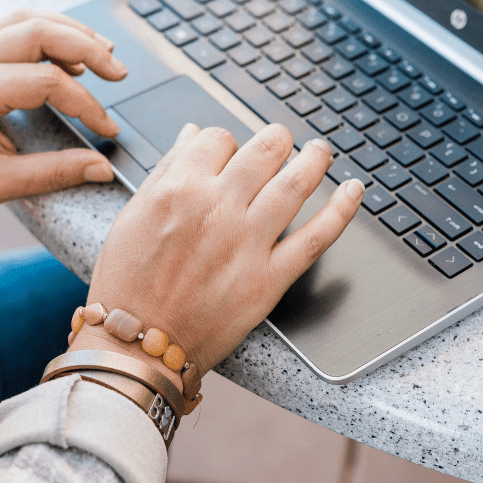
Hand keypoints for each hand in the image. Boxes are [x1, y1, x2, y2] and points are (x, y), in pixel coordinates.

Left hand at [0, 9, 126, 213]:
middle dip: (86, 48)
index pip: (47, 81)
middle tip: (118, 73)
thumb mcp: (1, 182)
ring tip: (103, 50)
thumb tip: (101, 168)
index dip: (86, 105)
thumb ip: (55, 173)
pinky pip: (15, 26)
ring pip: (27, 18)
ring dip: (69, 30)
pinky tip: (70, 53)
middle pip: (39, 31)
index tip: (107, 129)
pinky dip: (48, 30)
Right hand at [70, 122, 363, 384]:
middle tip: (283, 142)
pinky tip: (355, 190)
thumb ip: (166, 170)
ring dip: (315, 158)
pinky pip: (318, 236)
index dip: (228, 143)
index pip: (219, 139)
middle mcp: (217, 208)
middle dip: (278, 139)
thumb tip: (193, 135)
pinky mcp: (270, 278)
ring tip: (320, 151)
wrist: (136, 347)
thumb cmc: (127, 285)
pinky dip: (343, 209)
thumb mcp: (131, 216)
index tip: (231, 155)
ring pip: (297, 181)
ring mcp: (247, 242)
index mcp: (178, 188)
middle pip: (265, 149)